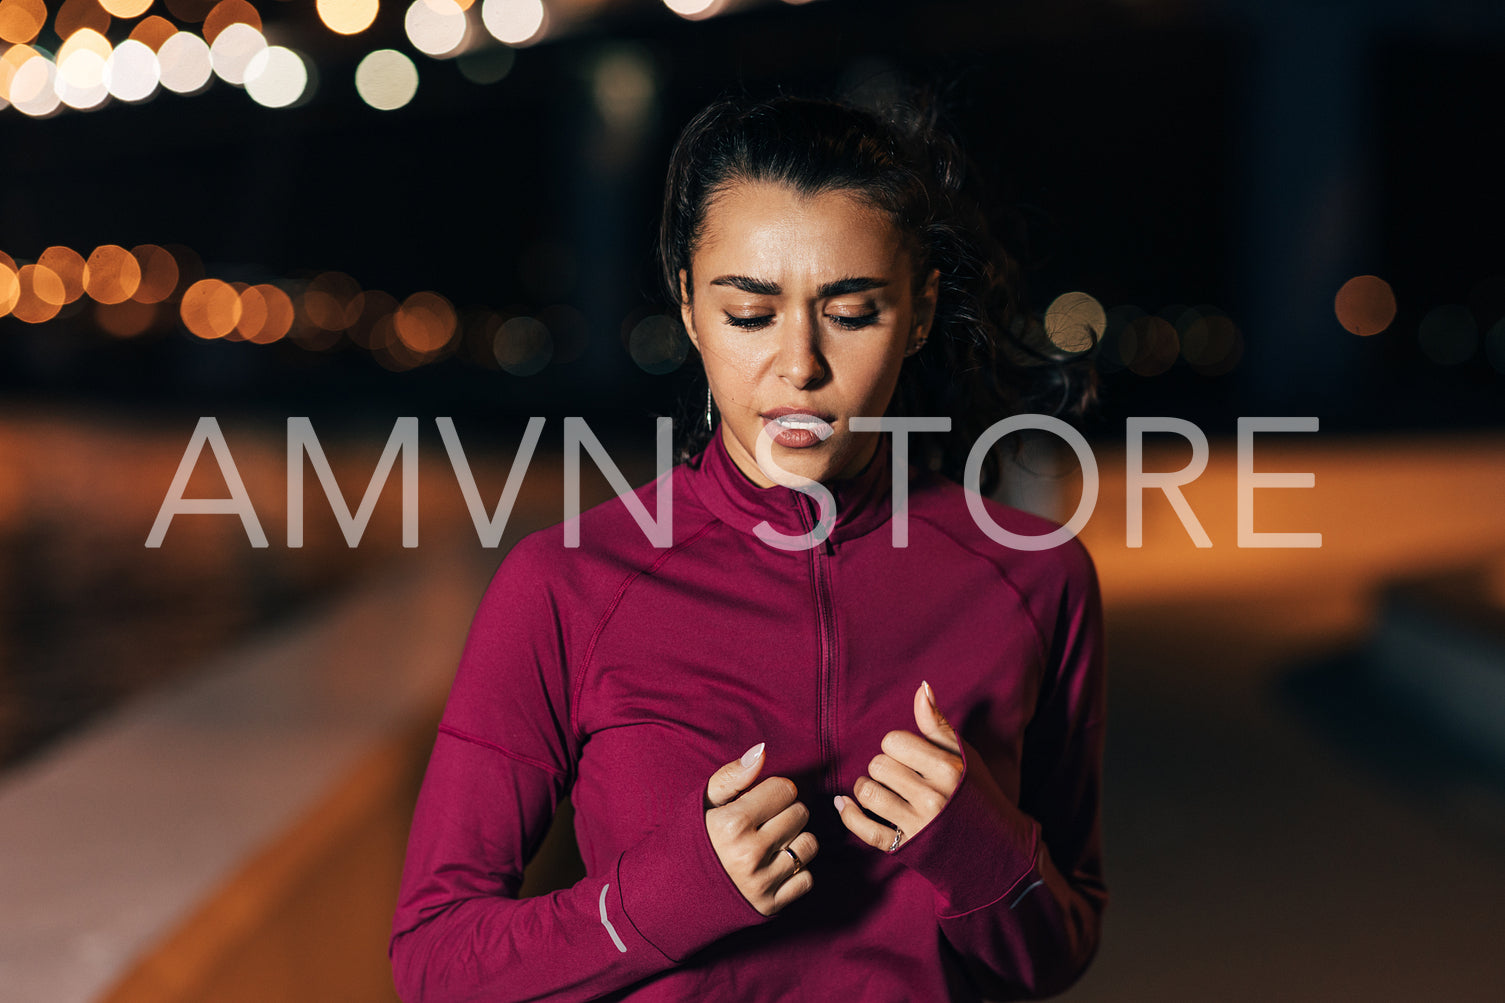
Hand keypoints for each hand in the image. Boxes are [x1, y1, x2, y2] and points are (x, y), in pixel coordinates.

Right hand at [703, 742, 817, 915]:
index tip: (760, 800)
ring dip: (795, 840)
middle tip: (764, 821)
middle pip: (800, 814)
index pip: (785, 789)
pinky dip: (796, 871)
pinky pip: (807, 879)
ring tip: (772, 842)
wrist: (672, 893)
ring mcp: (761, 882)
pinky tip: (774, 866)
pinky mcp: (769, 906)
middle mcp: (750, 854)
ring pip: (809, 845)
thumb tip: (762, 751)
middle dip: (785, 812)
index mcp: (733, 824)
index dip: (774, 791)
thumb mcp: (703, 803)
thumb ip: (733, 775)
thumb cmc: (691, 840)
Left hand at [834, 681, 963, 851]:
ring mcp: (918, 825)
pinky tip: (844, 803)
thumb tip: (922, 687)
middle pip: (878, 765)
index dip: (896, 746)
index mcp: (948, 769)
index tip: (908, 757)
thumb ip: (937, 724)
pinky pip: (864, 830)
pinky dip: (848, 814)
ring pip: (867, 792)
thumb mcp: (963, 756)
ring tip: (881, 790)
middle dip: (883, 767)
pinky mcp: (905, 848)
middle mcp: (933, 798)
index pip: (894, 741)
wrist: (995, 849)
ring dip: (867, 788)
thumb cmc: (976, 794)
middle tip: (899, 776)